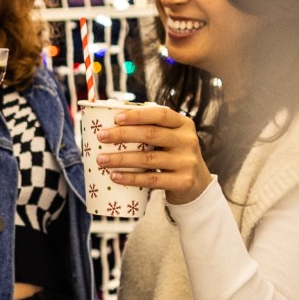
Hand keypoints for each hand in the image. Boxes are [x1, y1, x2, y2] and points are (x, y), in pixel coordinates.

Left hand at [97, 105, 213, 204]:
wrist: (197, 185)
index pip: (160, 114)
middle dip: (122, 134)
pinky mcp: (183, 182)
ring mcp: (187, 162)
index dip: (137, 115)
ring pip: (148, 159)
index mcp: (184, 124)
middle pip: (151, 134)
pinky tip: (115, 177)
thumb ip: (151, 129)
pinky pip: (152, 179)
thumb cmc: (173, 156)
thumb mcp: (170, 139)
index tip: (115, 118)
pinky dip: (131, 178)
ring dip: (121, 159)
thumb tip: (111, 122)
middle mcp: (188, 140)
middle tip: (101, 136)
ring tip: (101, 160)